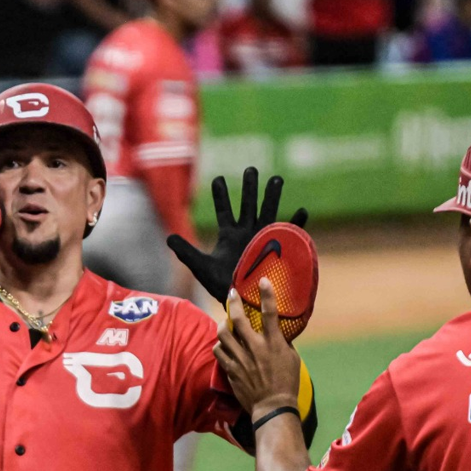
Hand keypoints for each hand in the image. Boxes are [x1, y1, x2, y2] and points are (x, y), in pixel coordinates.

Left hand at [167, 167, 306, 303]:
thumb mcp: (201, 267)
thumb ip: (186, 252)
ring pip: (268, 212)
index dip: (221, 195)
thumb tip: (168, 237)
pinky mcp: (276, 250)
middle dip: (249, 187)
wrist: (241, 301)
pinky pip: (289, 235)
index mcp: (230, 235)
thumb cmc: (221, 285)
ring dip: (272, 196)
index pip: (224, 210)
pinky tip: (302, 211)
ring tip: (276, 178)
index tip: (218, 178)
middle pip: (248, 205)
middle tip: (250, 168)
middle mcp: (247, 233)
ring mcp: (263, 240)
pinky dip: (295, 224)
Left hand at [214, 279, 300, 420]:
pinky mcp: (231, 369)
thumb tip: (275, 331)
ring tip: (225, 321)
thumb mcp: (292, 358)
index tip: (263, 280)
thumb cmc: (286, 382)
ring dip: (222, 324)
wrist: (272, 407)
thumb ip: (281, 342)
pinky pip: (218, 351)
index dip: (267, 294)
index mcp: (273, 344)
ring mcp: (240, 359)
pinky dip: (219, 345)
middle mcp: (255, 348)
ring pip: (223, 333)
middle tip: (232, 294)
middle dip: (233, 302)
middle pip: (238, 319)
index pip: (270, 313)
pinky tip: (223, 344)